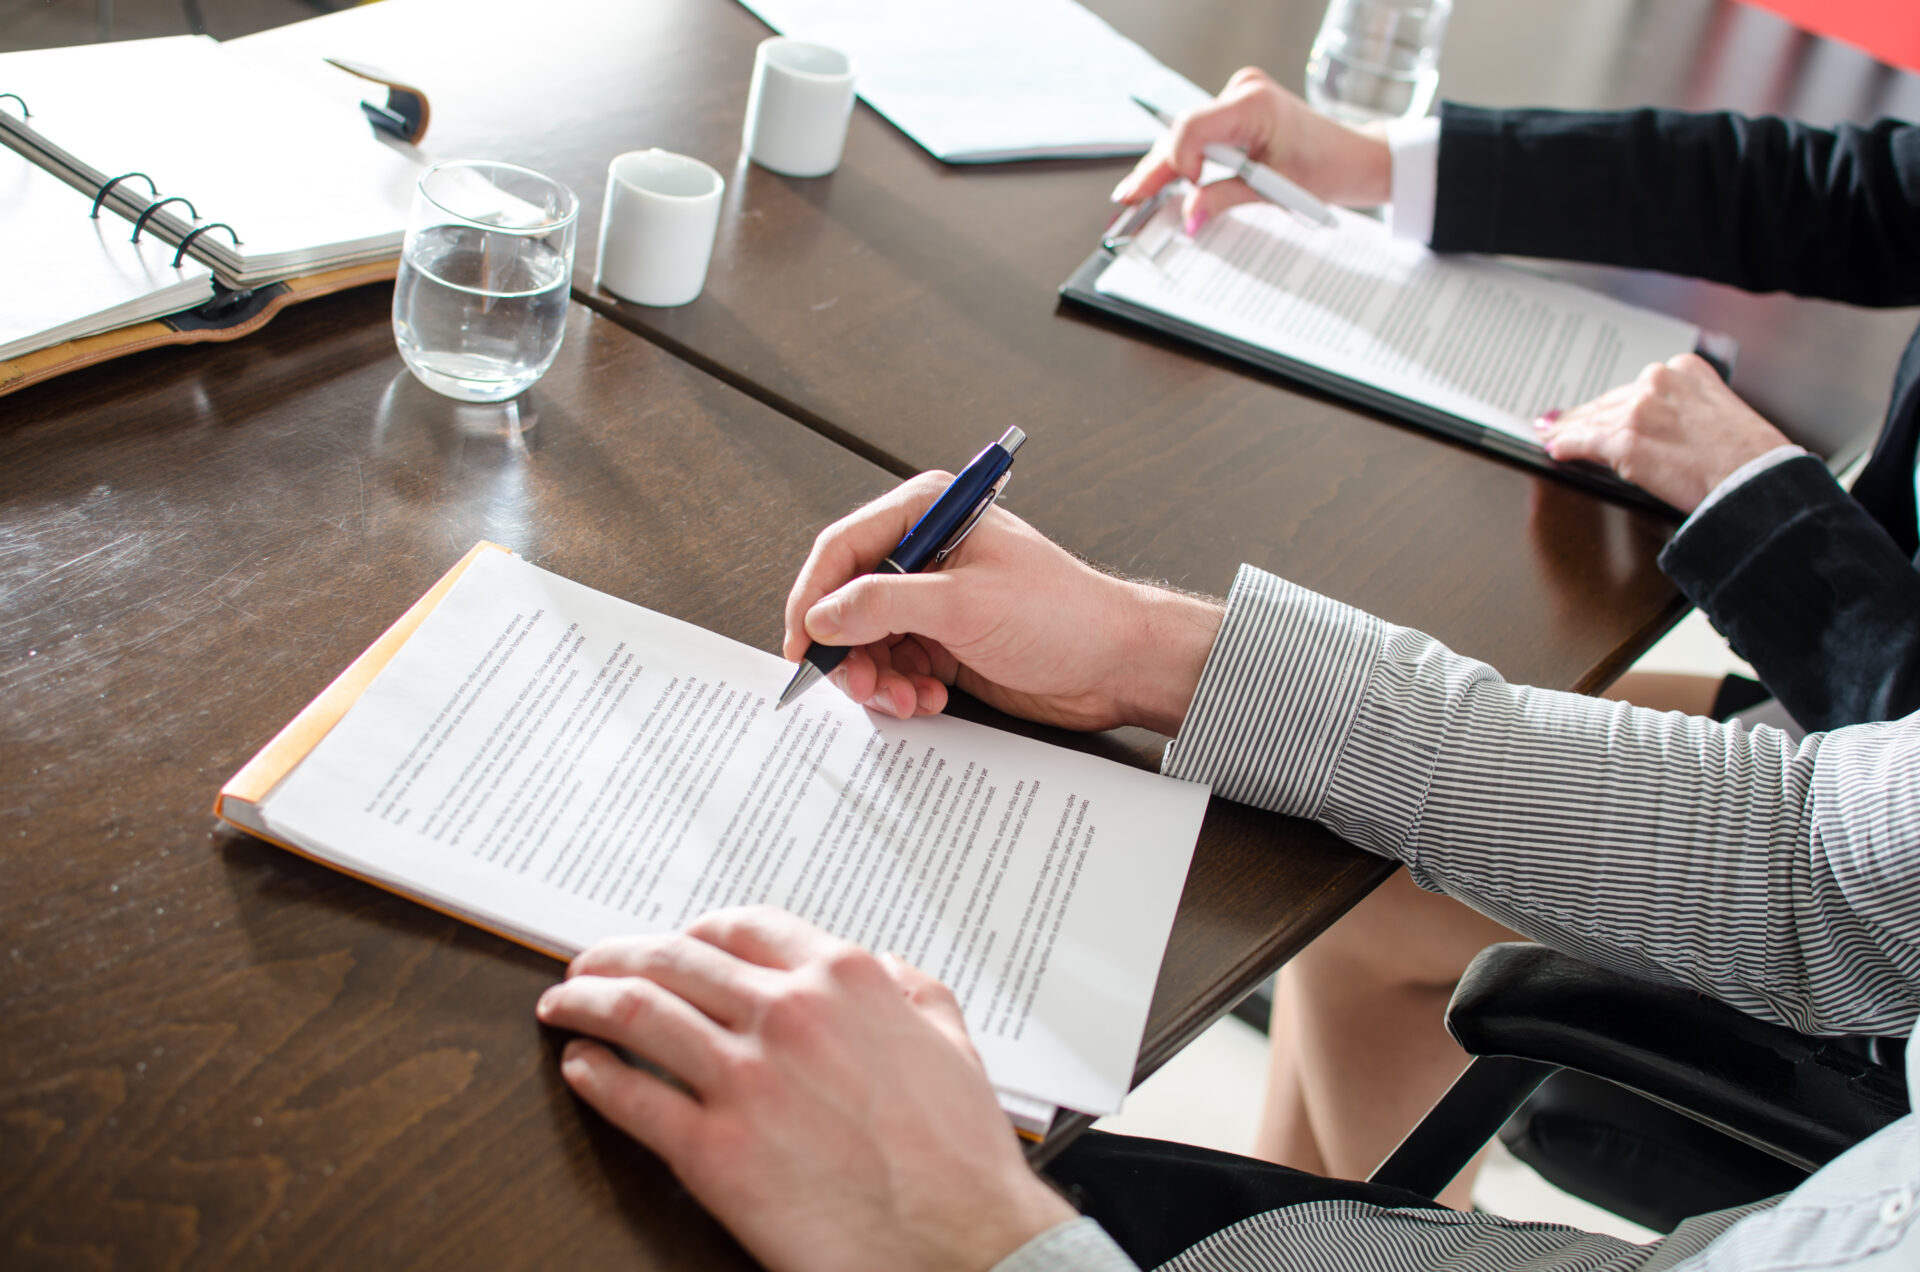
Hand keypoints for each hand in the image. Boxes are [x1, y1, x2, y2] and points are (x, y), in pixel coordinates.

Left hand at [537, 907, 1076, 1271]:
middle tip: (591, 963)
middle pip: (674, 959)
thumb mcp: (952, 1043)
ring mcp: (746, 1079)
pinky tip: (580, 1067)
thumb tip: (887, 968)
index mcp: (843, 979)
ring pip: (638, 1013)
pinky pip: (633, 1099)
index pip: (741, 927)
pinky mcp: (715, 1150)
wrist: (961, 1241)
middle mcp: (788, 1014)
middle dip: (619, 955)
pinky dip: (595, 1074)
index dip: (694, 930)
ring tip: (563, 1003)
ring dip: (586, 1000)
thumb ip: (913, 991)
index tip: (676, 942)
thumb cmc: (961, 1156)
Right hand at [782, 474, 1222, 733]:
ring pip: (868, 641)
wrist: (1119, 663)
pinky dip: (902, 690)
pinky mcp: (946, 641)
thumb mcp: (964, 605)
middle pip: (848, 600)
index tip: (803, 645)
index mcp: (929, 515)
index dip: (814, 598)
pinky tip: (928, 701)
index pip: (842, 548)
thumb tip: (823, 614)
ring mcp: (935, 600)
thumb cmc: (1064, 616)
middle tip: (859, 686)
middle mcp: (927, 553)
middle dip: (848, 650)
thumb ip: (884, 603)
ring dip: (877, 678)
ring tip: (905, 699)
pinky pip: (897, 667)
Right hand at [1110, 66, 1390, 233]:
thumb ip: (1224, 199)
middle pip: (1183, 132)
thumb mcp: (1274, 190)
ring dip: (1169, 167)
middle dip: (1158, 168)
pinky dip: (1186, 162)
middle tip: (1128, 199)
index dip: (1177, 160)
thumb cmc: (1327, 167)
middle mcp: (1241, 93)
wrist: (1354, 159)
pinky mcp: (1237, 113)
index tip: (1180, 192)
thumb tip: (1188, 216)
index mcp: (1253, 103)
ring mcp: (1238, 100)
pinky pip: (1201, 137)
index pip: (1193, 126)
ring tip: (1139, 195)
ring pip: (1187, 136)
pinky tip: (1167, 183)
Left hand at [1535, 353, 1793, 512]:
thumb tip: (1658, 427)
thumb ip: (1685, 408)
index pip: (1636, 388)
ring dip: (1569, 429)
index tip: (1598, 407)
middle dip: (1585, 414)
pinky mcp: (1625, 441)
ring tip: (1551, 433)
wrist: (1754, 480)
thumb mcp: (1718, 412)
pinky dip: (1566, 445)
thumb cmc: (1748, 456)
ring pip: (1594, 420)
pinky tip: (1555, 448)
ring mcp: (1639, 410)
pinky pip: (1584, 442)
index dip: (1612, 402)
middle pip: (1610, 401)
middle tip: (1561, 419)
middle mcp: (1659, 382)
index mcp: (1685, 370)